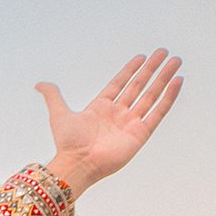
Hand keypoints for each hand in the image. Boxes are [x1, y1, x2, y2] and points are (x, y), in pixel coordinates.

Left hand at [38, 49, 183, 191]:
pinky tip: (177, 82)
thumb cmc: (68, 143)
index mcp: (101, 107)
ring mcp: (131, 122)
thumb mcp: (59, 113)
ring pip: (151, 95)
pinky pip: (158, 112)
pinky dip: (168, 97)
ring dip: (164, 78)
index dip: (131, 70)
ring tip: (176, 62)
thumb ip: (53, 96)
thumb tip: (39, 84)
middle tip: (164, 52)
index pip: (120, 83)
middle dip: (152, 69)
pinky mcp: (141, 133)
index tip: (142, 56)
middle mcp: (118, 113)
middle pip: (139, 86)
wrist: (78, 163)